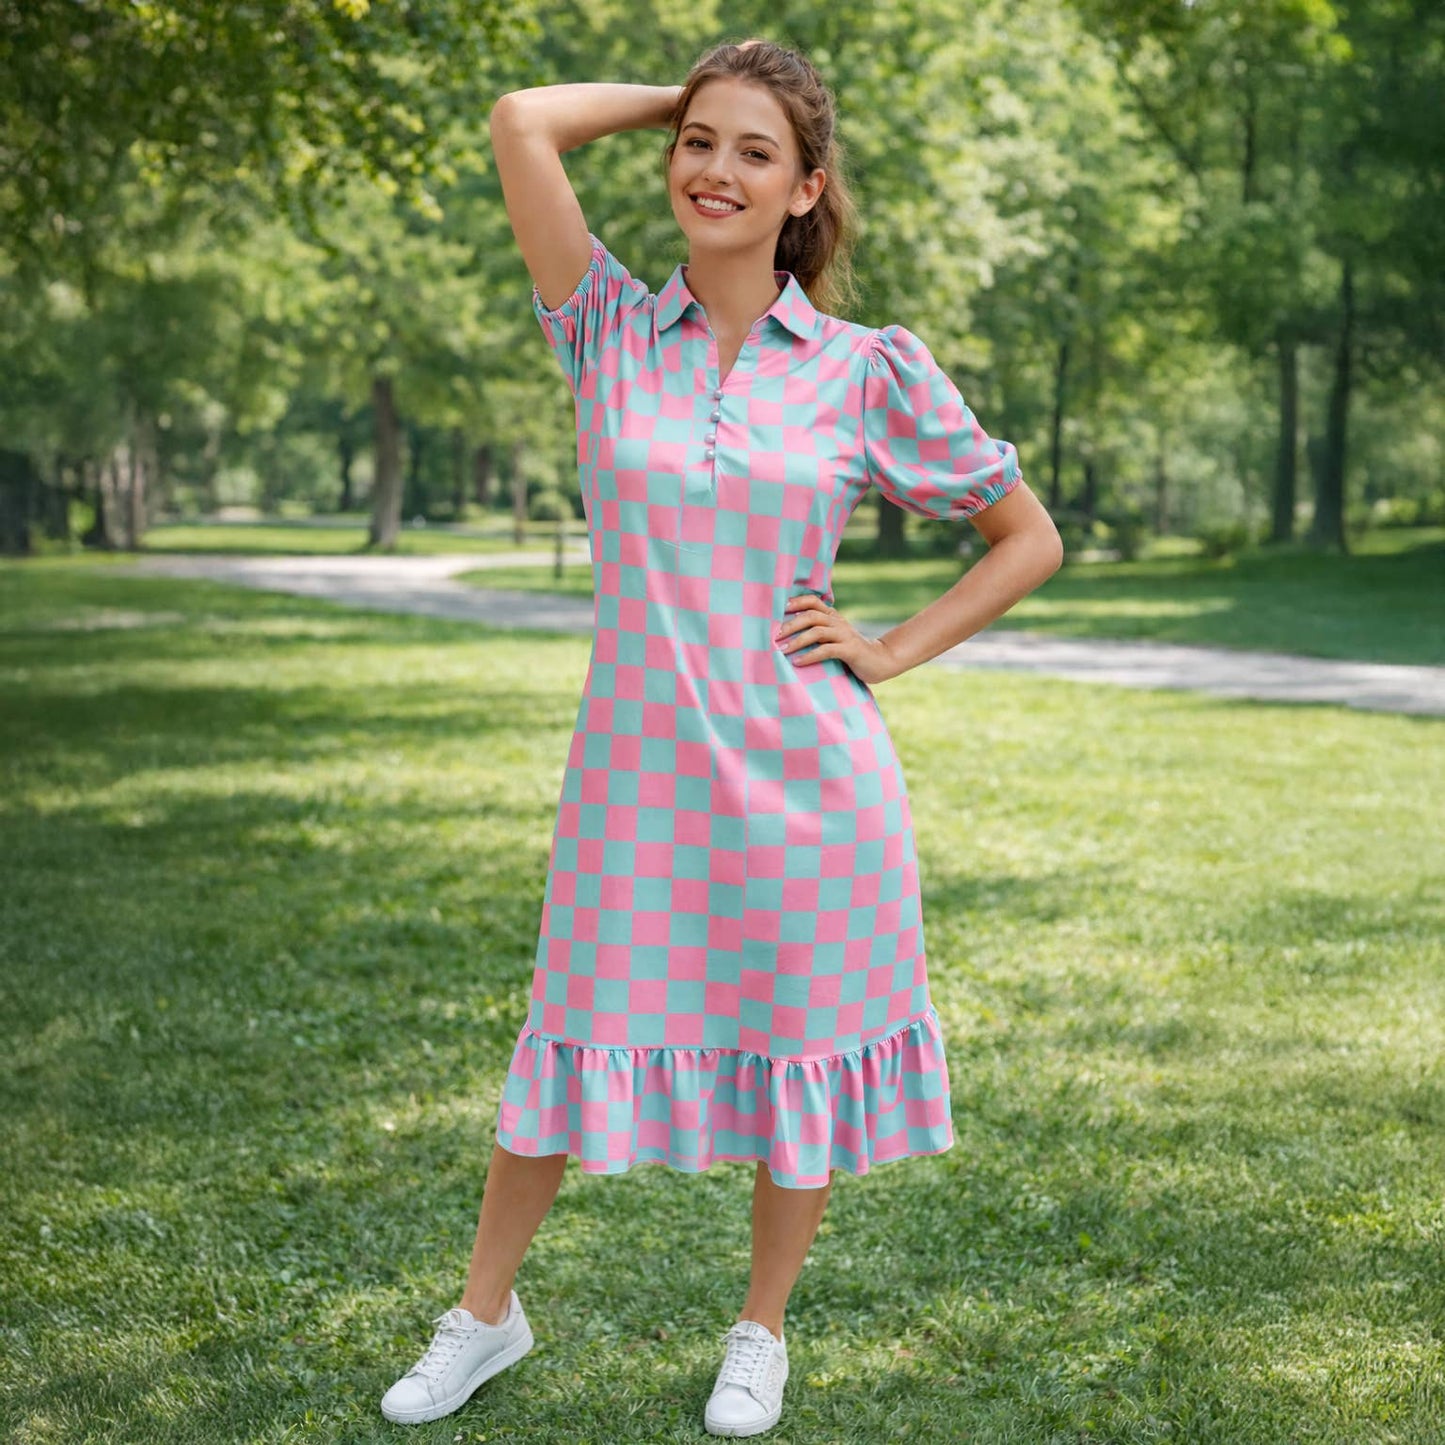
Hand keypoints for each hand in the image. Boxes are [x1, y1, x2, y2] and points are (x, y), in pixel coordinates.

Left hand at [775, 595, 901, 684]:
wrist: (881, 661)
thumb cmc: (851, 651)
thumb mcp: (834, 638)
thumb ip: (818, 633)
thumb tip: (789, 633)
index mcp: (833, 617)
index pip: (813, 601)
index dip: (797, 602)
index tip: (779, 608)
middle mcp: (838, 623)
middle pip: (811, 616)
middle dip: (791, 624)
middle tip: (775, 635)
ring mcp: (845, 635)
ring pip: (817, 631)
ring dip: (797, 640)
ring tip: (783, 650)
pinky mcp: (850, 650)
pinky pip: (827, 650)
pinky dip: (810, 656)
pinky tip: (798, 662)